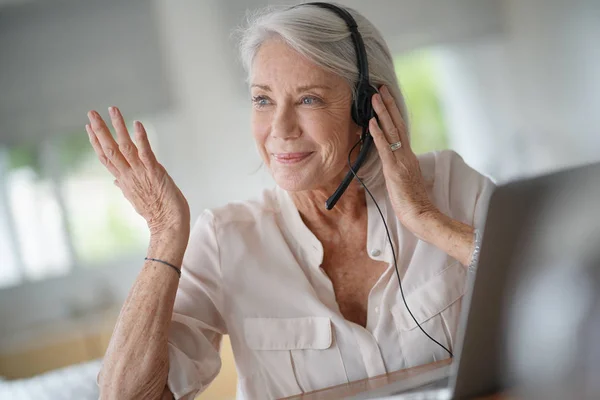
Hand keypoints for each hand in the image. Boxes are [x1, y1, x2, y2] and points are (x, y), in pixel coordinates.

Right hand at [86, 107, 189, 237]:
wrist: (168, 225)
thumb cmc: (157, 212)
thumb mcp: (136, 198)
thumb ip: (125, 186)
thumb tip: (116, 181)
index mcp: (124, 180)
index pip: (106, 158)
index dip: (96, 142)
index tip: (88, 127)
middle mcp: (129, 175)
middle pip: (109, 149)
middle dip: (100, 130)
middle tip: (91, 112)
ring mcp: (141, 173)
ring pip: (125, 147)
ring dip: (118, 127)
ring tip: (112, 109)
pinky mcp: (155, 172)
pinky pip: (146, 153)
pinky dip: (141, 138)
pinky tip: (137, 124)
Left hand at [368, 86, 439, 232]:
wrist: (422, 215)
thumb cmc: (413, 203)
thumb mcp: (405, 182)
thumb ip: (400, 169)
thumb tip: (391, 164)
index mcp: (409, 157)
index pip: (401, 131)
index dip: (394, 115)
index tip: (387, 100)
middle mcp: (407, 155)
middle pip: (398, 124)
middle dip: (388, 105)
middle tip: (380, 88)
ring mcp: (401, 161)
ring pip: (392, 131)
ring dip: (382, 113)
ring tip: (375, 97)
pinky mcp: (394, 170)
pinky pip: (385, 148)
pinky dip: (378, 134)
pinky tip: (371, 122)